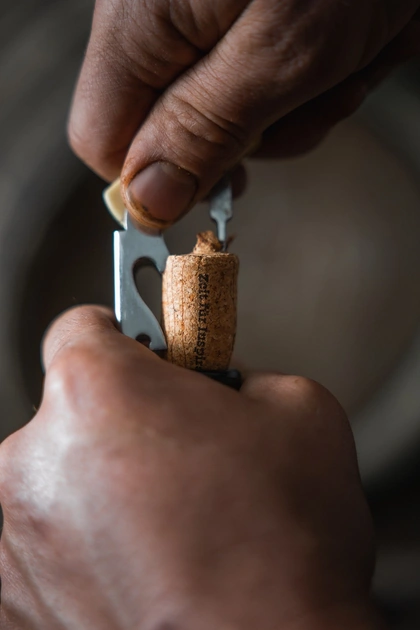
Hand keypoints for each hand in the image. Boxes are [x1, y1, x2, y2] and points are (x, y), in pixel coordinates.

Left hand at [0, 306, 381, 628]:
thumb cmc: (283, 545)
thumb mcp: (297, 410)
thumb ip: (241, 375)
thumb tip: (221, 385)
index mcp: (95, 391)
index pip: (83, 327)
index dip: (124, 334)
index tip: (144, 351)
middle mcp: (33, 460)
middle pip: (71, 410)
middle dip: (123, 420)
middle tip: (180, 452)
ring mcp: (15, 538)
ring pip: (59, 481)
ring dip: (102, 489)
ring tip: (169, 522)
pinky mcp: (15, 601)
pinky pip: (49, 546)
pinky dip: (87, 549)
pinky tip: (145, 566)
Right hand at [68, 0, 419, 228]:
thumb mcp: (282, 53)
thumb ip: (203, 131)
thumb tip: (146, 202)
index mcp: (142, 22)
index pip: (103, 141)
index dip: (158, 184)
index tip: (218, 194)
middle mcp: (162, 20)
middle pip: (176, 134)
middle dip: (258, 137)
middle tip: (316, 95)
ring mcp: (206, 20)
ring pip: (232, 118)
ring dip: (303, 107)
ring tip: (353, 56)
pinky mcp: (246, 19)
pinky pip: (266, 85)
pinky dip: (318, 79)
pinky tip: (357, 40)